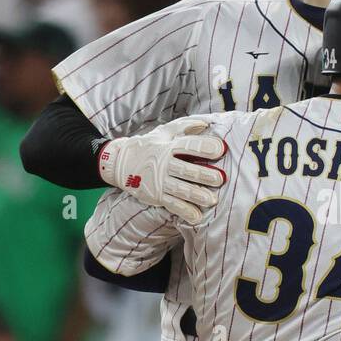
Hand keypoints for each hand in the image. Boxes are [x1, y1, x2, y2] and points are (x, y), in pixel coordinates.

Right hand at [98, 117, 226, 222]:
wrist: (119, 163)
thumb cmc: (147, 146)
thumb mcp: (162, 133)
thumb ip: (183, 127)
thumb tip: (204, 124)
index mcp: (168, 147)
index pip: (189, 146)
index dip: (205, 147)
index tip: (221, 150)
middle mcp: (165, 165)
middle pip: (187, 170)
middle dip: (204, 175)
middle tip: (220, 178)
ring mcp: (160, 182)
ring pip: (181, 189)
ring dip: (197, 195)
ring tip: (211, 200)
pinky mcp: (156, 196)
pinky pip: (172, 205)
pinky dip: (184, 211)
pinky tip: (197, 216)